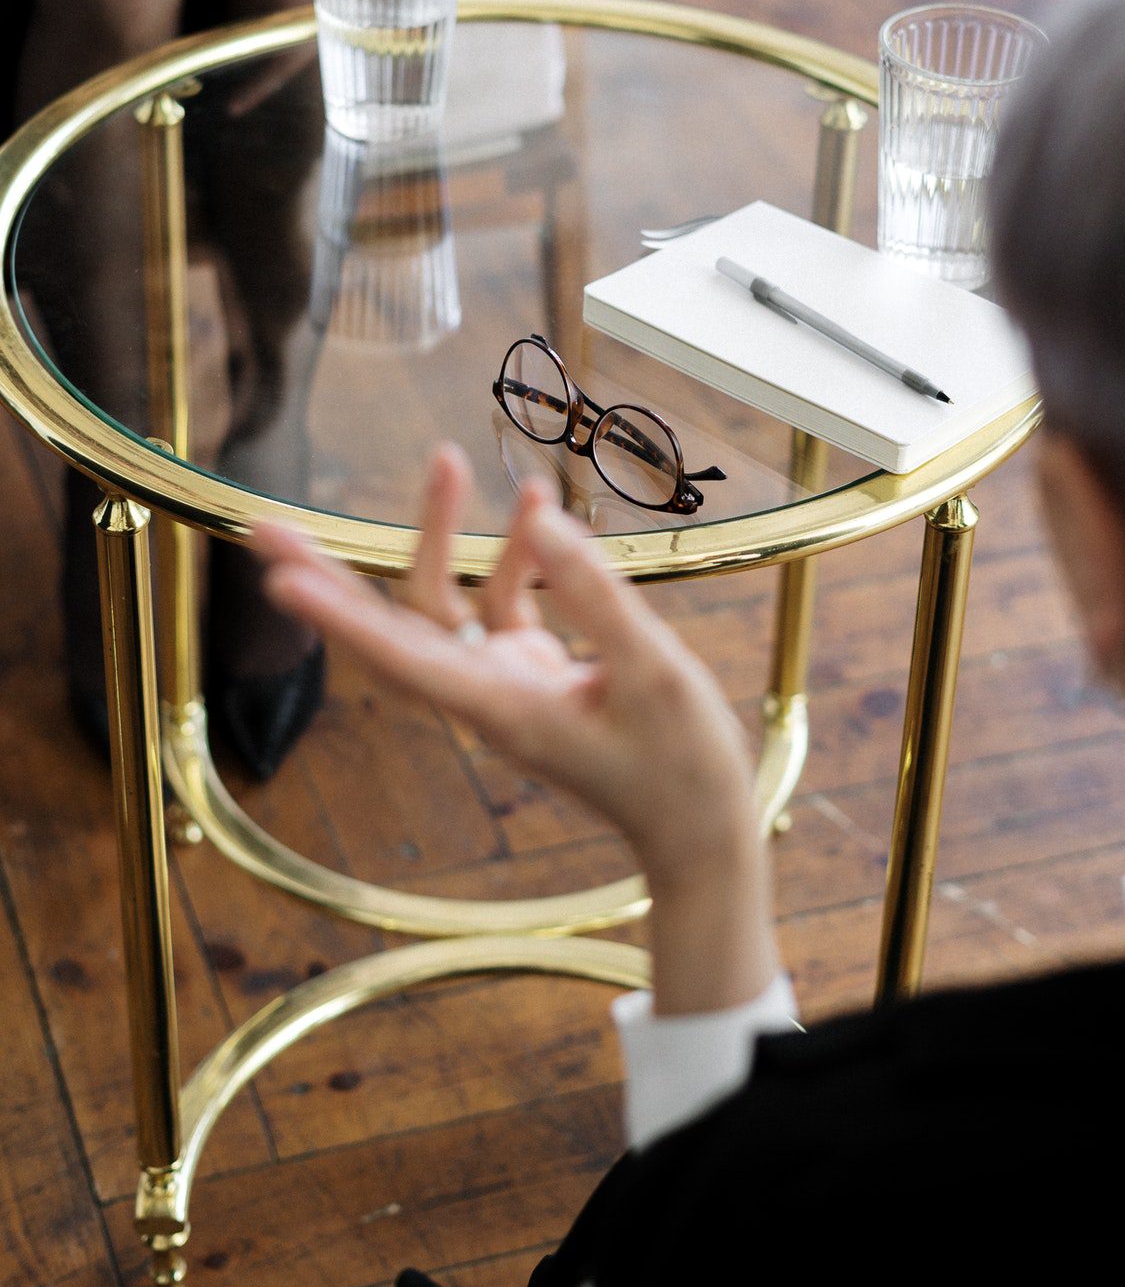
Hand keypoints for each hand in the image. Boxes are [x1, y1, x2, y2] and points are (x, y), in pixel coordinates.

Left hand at [255, 445, 778, 1013]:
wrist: (699, 828)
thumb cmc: (679, 765)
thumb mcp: (653, 671)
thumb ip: (595, 594)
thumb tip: (542, 521)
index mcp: (500, 708)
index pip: (401, 656)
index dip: (339, 617)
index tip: (279, 580)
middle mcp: (484, 695)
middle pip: (389, 627)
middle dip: (330, 576)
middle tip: (263, 526)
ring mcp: (505, 682)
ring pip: (443, 603)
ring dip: (443, 534)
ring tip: (447, 458)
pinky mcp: (532, 672)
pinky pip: (502, 602)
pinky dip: (517, 554)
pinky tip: (539, 505)